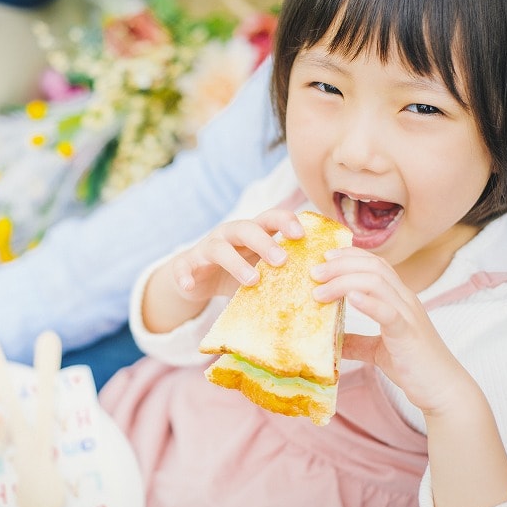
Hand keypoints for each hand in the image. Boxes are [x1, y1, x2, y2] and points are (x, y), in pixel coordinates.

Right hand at [142, 209, 303, 333]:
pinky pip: (183, 267)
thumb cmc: (237, 273)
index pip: (270, 218)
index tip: (301, 235)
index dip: (285, 221)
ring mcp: (206, 248)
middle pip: (246, 228)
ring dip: (235, 263)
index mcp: (251, 233)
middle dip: (264, 242)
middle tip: (282, 260)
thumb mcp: (260, 270)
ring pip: (219, 248)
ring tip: (252, 281)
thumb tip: (324, 288)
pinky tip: (190, 286)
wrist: (196, 279)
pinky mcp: (186, 264)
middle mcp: (229, 235)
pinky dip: (185, 276)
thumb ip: (283, 274)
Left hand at [310, 247, 467, 413]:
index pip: (376, 264)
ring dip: (344, 282)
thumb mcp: (378, 351)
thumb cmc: (413, 367)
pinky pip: (389, 312)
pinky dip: (368, 303)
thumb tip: (332, 341)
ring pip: (377, 283)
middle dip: (340, 265)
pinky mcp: (408, 334)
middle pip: (373, 267)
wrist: (442, 389)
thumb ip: (357, 343)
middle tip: (314, 273)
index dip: (349, 255)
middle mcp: (405, 300)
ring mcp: (408, 315)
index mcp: (399, 299)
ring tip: (320, 291)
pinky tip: (350, 299)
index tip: (325, 257)